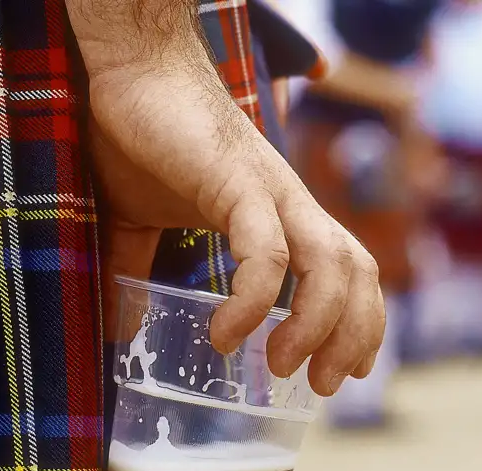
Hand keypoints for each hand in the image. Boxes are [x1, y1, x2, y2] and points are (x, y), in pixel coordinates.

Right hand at [67, 0, 384, 394]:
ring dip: (317, 325)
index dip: (360, 320)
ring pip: (330, 264)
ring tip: (280, 365)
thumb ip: (137, 273)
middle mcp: (290, 203)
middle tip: (322, 385)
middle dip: (353, 334)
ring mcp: (270, 191)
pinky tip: (228, 333)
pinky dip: (256, 299)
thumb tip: (122, 328)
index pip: (349, 267)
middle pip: (358, 271)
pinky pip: (267, 250)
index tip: (345, 370)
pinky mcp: (238, 181)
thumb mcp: (140, 224)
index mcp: (282, 213)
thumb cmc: (141, 142)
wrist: (132, 75)